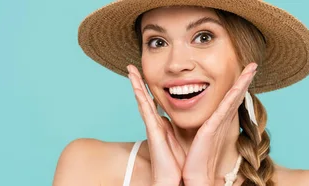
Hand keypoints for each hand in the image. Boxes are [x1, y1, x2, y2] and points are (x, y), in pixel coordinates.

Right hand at [127, 65, 185, 185]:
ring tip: (131, 70)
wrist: (172, 178)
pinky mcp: (152, 130)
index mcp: (161, 125)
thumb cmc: (176, 163)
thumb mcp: (178, 140)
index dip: (147, 89)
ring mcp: (151, 126)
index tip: (144, 76)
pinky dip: (140, 96)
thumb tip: (172, 120)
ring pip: (141, 100)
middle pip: (143, 98)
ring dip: (136, 84)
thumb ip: (174, 129)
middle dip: (138, 82)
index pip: (152, 103)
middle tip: (132, 67)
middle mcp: (154, 123)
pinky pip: (145, 109)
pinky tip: (137, 86)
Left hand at [181, 63, 257, 185]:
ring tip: (252, 67)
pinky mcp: (214, 127)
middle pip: (235, 95)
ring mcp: (219, 123)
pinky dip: (235, 95)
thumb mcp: (187, 135)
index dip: (235, 85)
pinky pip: (226, 107)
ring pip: (234, 98)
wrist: (194, 177)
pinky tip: (240, 85)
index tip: (241, 72)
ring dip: (243, 82)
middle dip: (244, 79)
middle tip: (253, 64)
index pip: (226, 99)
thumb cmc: (191, 160)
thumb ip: (186, 123)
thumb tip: (176, 115)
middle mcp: (220, 121)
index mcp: (214, 121)